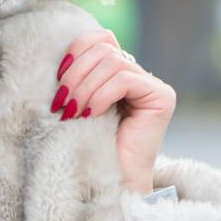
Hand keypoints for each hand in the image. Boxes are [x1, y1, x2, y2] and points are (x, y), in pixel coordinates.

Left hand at [50, 28, 176, 194]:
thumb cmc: (86, 145)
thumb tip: (60, 52)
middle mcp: (139, 74)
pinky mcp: (162, 96)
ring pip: (112, 61)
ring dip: (84, 87)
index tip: (58, 81)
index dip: (76, 52)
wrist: (108, 182)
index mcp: (118, 72)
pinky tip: (91, 115)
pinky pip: (124, 79)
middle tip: (61, 103)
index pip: (100, 38)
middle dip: (76, 74)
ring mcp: (153, 85)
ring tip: (73, 113)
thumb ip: (77, 75)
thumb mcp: (75, 102)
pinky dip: (101, 95)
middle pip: (104, 48)